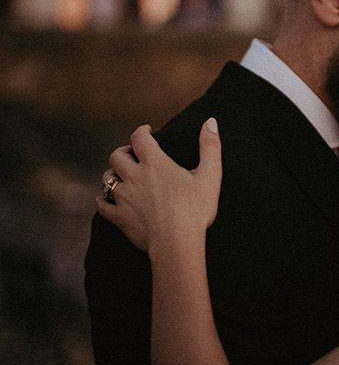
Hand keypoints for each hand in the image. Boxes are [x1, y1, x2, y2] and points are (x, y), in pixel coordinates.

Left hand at [96, 118, 221, 255]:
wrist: (176, 243)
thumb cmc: (195, 210)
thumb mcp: (210, 176)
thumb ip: (210, 146)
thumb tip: (211, 121)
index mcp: (155, 163)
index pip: (140, 138)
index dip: (142, 131)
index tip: (146, 131)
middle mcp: (134, 177)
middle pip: (117, 156)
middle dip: (124, 152)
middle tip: (132, 154)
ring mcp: (124, 198)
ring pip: (107, 179)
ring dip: (113, 174)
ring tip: (121, 175)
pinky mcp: (119, 217)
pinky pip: (102, 204)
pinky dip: (103, 199)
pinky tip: (107, 199)